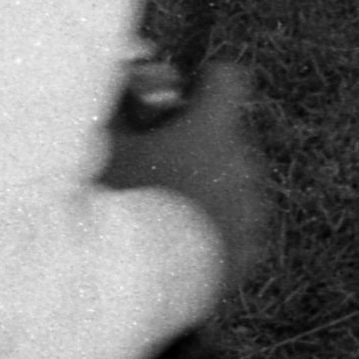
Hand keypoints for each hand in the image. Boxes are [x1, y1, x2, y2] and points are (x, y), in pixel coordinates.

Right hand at [105, 56, 275, 300]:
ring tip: (163, 210)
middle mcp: (242, 161)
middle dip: (196, 141)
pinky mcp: (251, 249)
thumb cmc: (119, 210)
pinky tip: (179, 241)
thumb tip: (127, 66)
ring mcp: (251, 207)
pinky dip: (216, 225)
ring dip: (207, 183)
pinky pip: (239, 221)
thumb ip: (119, 100)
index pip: (225, 77)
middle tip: (156, 166)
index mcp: (212, 129)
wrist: (137, 292)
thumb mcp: (106, 147)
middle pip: (225, 131)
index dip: (200, 84)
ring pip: (233, 177)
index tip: (174, 107)